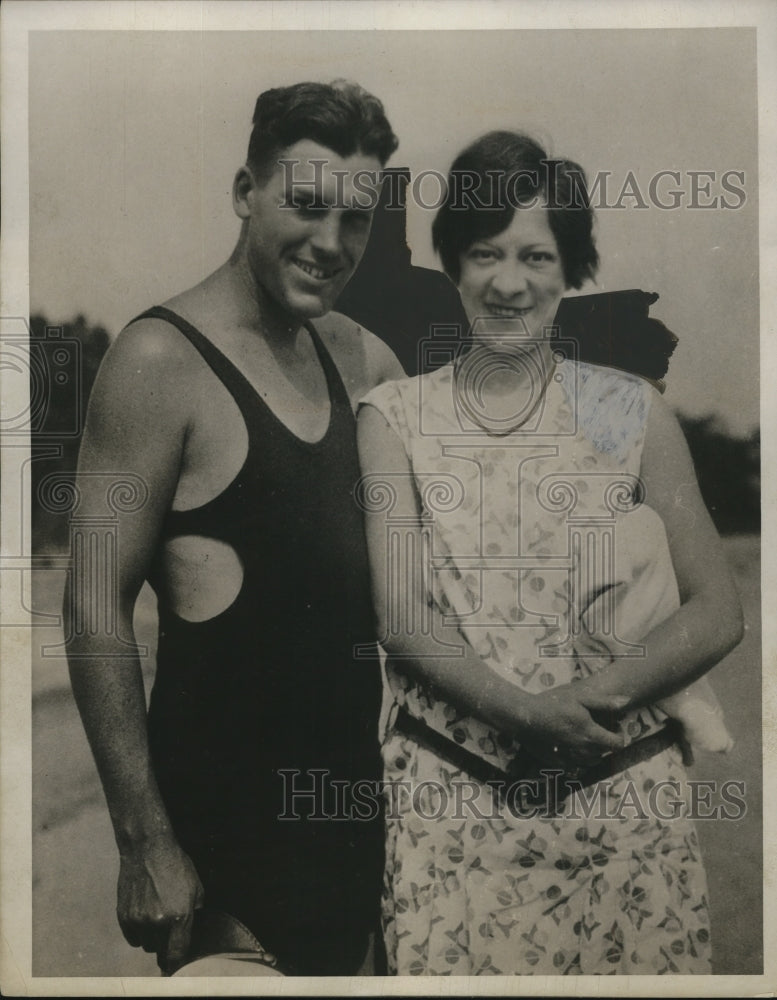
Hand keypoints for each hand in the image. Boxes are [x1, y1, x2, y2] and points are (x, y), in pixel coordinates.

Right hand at [117, 832, 203, 974]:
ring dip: (153, 938)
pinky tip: (145, 917)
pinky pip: (133, 937)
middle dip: (167, 944)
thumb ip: (195, 912)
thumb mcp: (196, 887)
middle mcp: (158, 922)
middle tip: (169, 930)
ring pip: (147, 945)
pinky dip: (139, 932)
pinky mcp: (124, 916)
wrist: (147, 849)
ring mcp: (139, 920)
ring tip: (157, 918)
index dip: (178, 964)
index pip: (178, 953)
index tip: (177, 969)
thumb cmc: (175, 865)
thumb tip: (192, 929)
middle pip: (161, 950)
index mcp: (179, 916)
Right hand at [524, 685, 626, 768]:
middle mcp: (584, 750)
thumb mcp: (580, 698)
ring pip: (592, 761)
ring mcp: (571, 759)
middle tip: (596, 728)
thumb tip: (627, 701)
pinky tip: (571, 745)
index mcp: (591, 734)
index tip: (612, 727)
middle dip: (605, 742)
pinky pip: (577, 767)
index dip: (618, 736)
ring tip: (584, 737)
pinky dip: (579, 759)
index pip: (617, 744)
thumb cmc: (553, 704)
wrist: (525, 718)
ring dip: (594, 751)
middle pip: (605, 753)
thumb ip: (605, 702)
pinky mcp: (559, 764)